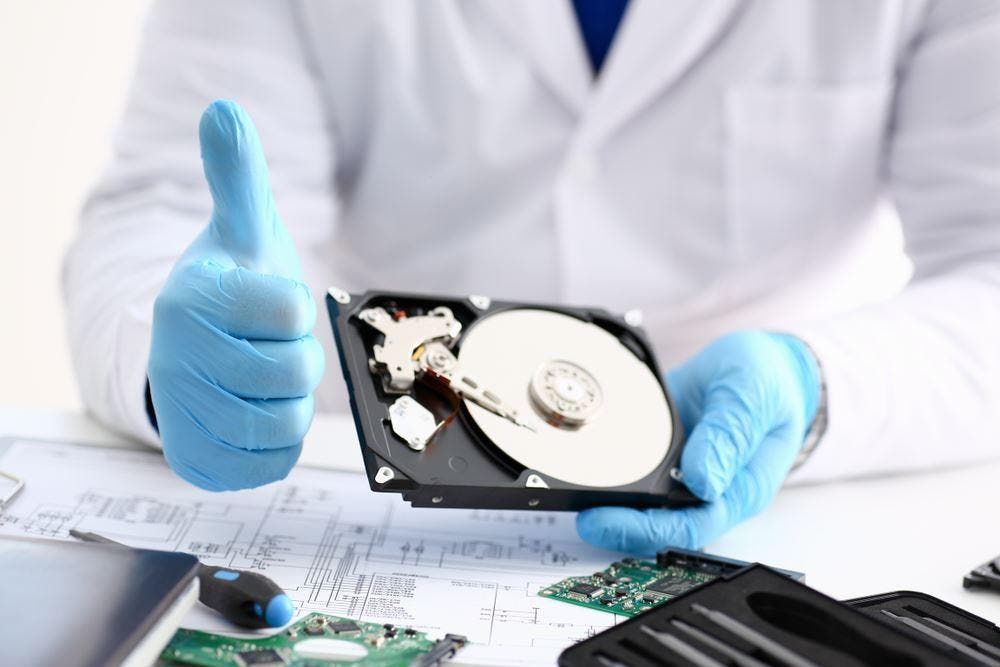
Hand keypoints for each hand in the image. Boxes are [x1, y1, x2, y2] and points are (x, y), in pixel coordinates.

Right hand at [148, 100, 323, 490]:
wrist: (193, 352)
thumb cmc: (232, 290)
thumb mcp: (240, 231)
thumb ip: (238, 175)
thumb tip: (223, 111)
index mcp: (192, 297)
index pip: (292, 309)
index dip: (296, 309)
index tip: (269, 304)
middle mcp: (176, 357)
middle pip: (294, 372)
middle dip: (298, 358)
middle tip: (271, 344)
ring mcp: (182, 413)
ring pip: (284, 422)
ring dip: (290, 400)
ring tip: (264, 378)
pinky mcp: (197, 460)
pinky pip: (272, 462)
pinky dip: (279, 441)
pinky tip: (256, 411)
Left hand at [577, 331, 819, 552]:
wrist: (763, 362)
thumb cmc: (769, 383)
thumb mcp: (752, 396)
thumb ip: (729, 434)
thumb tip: (702, 480)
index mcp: (737, 489)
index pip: (687, 525)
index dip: (641, 528)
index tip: (601, 519)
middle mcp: (705, 490)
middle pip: (655, 522)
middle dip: (612, 520)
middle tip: (573, 508)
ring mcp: (679, 472)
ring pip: (638, 501)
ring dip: (604, 499)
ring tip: (565, 488)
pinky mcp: (658, 452)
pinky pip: (628, 467)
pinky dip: (603, 465)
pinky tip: (577, 459)